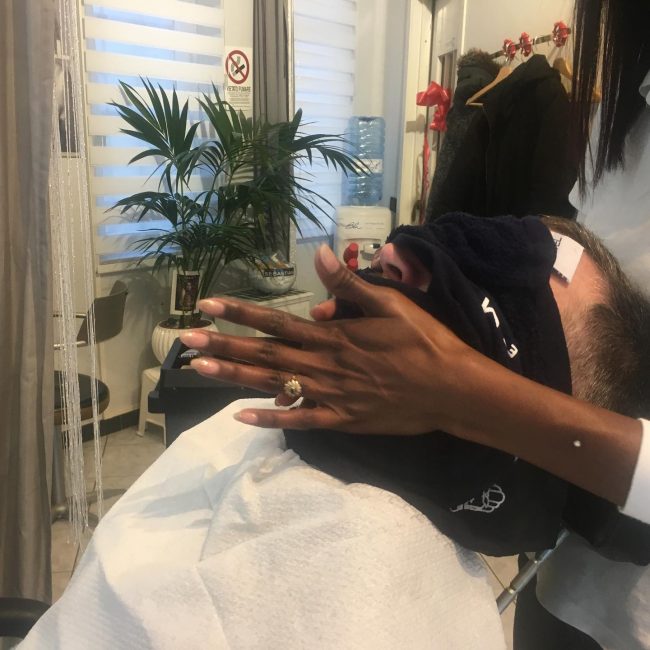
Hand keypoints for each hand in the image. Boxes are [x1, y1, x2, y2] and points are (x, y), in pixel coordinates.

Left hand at [180, 245, 472, 433]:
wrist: (450, 388)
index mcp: (332, 336)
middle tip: (186, 341)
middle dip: (223, 346)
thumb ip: (350, 283)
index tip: (207, 304)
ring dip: (234, 378)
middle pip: (264, 354)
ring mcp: (329, 396)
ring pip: (273, 385)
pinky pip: (299, 421)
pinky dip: (271, 420)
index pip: (275, 322)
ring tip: (199, 371)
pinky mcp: (340, 420)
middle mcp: (322, 365)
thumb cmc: (423, 341)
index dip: (239, 312)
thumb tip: (321, 252)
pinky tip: (242, 418)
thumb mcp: (391, 303)